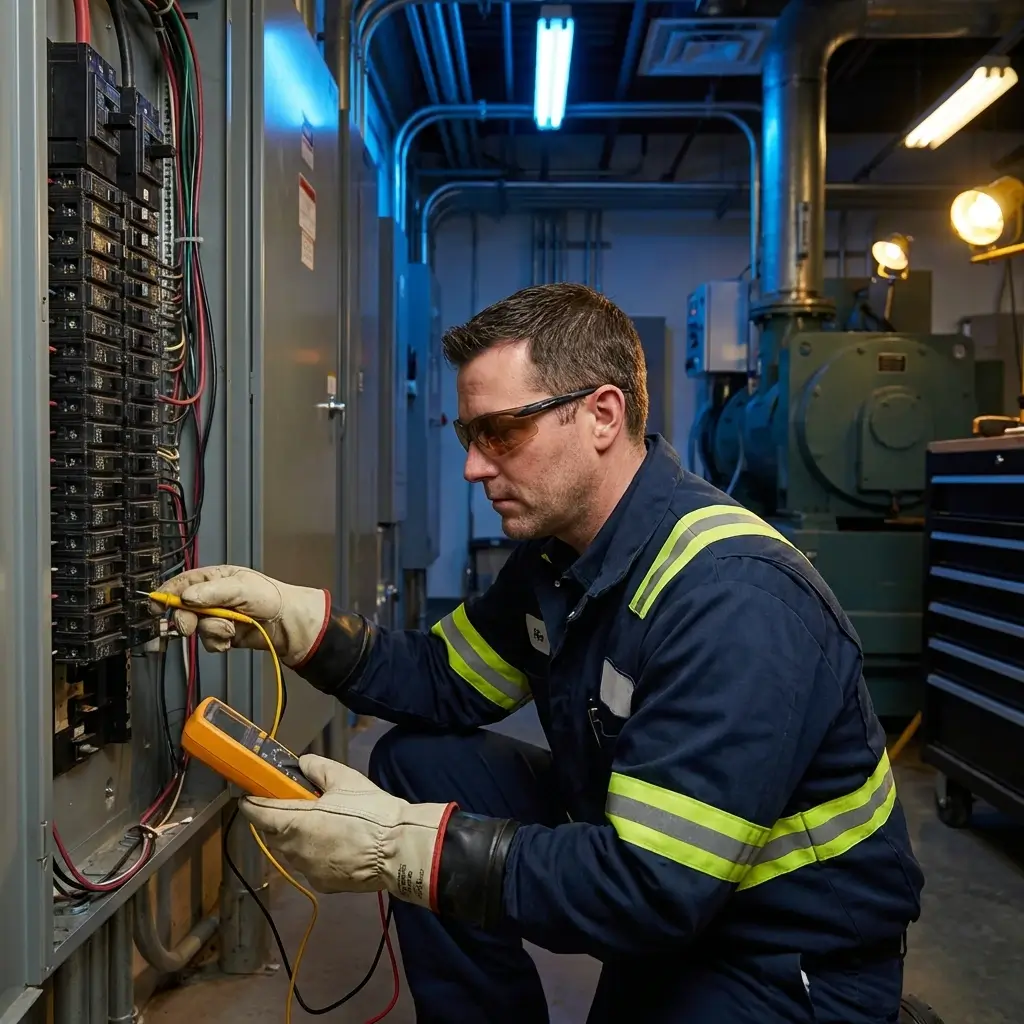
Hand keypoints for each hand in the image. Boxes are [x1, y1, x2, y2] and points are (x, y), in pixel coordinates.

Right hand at [155, 565, 328, 666]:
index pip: (182, 584)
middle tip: (191, 625)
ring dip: (211, 630)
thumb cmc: (269, 596)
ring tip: (230, 626)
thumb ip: (212, 593)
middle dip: (186, 619)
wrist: (286, 623)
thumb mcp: (241, 588)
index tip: (157, 605)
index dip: (167, 594)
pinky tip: (231, 638)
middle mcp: (211, 598)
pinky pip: (208, 642)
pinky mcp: (222, 634)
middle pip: (183, 609)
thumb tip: (187, 596)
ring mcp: (216, 617)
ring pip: (196, 628)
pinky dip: (218, 642)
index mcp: (213, 580)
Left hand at [239, 754, 453, 907]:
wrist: (398, 849)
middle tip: (293, 804)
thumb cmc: (370, 811)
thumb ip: (317, 768)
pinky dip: (314, 854)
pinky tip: (334, 845)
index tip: (249, 794)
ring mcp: (308, 871)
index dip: (250, 802)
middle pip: (272, 834)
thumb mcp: (345, 779)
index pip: (257, 814)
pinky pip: (310, 866)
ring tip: (319, 824)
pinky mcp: (323, 885)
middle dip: (275, 820)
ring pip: (290, 852)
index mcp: (294, 822)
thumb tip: (301, 764)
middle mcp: (294, 850)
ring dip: (295, 838)